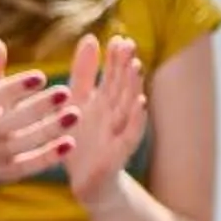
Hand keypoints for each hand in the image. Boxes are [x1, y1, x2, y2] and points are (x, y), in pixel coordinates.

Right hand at [0, 39, 74, 187]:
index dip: (15, 88)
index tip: (41, 76)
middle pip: (7, 123)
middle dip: (36, 108)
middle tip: (65, 92)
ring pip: (21, 145)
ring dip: (48, 131)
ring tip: (75, 114)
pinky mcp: (7, 173)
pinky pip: (28, 166)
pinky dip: (49, 156)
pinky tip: (71, 143)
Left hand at [58, 33, 147, 211]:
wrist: (88, 183)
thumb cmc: (84, 141)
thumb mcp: (78, 103)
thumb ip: (84, 73)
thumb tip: (91, 38)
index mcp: (103, 101)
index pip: (112, 75)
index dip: (115, 58)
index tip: (118, 37)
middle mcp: (114, 114)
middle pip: (122, 87)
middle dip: (125, 66)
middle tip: (128, 44)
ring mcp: (118, 133)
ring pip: (129, 106)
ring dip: (134, 87)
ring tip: (136, 67)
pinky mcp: (119, 153)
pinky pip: (131, 135)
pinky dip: (137, 119)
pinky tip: (141, 104)